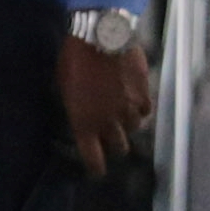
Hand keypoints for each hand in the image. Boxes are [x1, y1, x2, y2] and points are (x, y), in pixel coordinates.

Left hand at [59, 33, 153, 177]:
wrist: (102, 39)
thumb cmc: (73, 61)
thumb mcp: (64, 88)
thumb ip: (76, 108)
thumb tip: (82, 117)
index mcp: (84, 123)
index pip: (93, 157)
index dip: (96, 167)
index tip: (98, 171)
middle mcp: (109, 122)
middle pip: (118, 147)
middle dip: (114, 147)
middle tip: (111, 142)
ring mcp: (129, 110)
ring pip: (134, 129)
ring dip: (127, 126)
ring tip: (122, 118)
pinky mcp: (144, 96)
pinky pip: (145, 112)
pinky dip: (139, 111)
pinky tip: (135, 104)